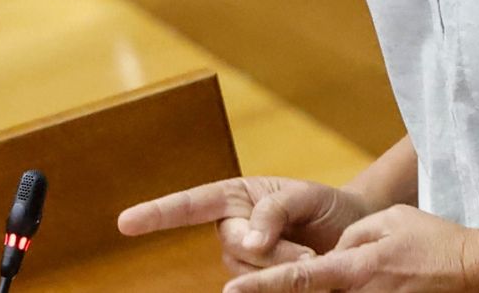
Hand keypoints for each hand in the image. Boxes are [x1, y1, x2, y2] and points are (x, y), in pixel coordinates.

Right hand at [117, 176, 376, 274]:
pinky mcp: (257, 284)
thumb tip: (248, 240)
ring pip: (247, 274)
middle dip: (271, 250)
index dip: (155, 214)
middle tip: (308, 251)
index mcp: (233, 197)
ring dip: (282, 269)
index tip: (124, 223)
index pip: (188, 205)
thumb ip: (273, 210)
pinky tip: (305, 271)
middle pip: (233, 245)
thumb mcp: (304, 196)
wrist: (354, 234)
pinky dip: (283, 284)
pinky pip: (259, 288)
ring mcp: (242, 261)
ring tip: (312, 257)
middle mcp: (230, 228)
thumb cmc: (325, 207)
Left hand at [222, 204, 478, 292]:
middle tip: (244, 290)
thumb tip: (330, 254)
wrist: (476, 269)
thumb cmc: (433, 241)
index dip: (261, 287)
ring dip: (307, 289)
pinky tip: (350, 276)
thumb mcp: (388, 222)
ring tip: (317, 271)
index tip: (230, 292)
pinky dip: (337, 290)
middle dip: (275, 292)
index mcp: (354, 269)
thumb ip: (350, 238)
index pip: (297, 279)